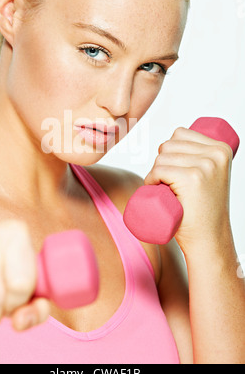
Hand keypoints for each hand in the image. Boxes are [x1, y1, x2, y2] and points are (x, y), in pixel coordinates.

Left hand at [144, 127, 232, 252]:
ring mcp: (205, 166)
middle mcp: (216, 154)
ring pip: (161, 158)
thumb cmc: (203, 210)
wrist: (209, 240)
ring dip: (156, 173)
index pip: (180, 133)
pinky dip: (151, 180)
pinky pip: (158, 170)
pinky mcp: (192, 179)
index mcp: (222, 148)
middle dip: (162, 163)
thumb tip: (174, 137)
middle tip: (171, 186)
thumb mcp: (210, 175)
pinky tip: (160, 192)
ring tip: (168, 190)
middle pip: (168, 145)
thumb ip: (200, 154)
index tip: (177, 173)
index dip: (170, 153)